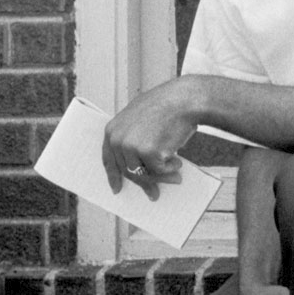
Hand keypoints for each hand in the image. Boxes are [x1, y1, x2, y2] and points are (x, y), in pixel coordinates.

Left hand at [101, 81, 194, 198]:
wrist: (184, 100)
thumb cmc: (167, 107)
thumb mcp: (140, 117)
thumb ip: (134, 136)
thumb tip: (141, 163)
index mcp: (112, 130)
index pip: (109, 159)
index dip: (113, 175)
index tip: (117, 189)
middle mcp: (118, 139)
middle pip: (127, 171)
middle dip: (143, 184)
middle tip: (153, 194)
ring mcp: (132, 146)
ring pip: (143, 174)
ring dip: (160, 178)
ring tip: (176, 177)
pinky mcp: (148, 152)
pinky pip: (160, 170)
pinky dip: (172, 169)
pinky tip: (179, 160)